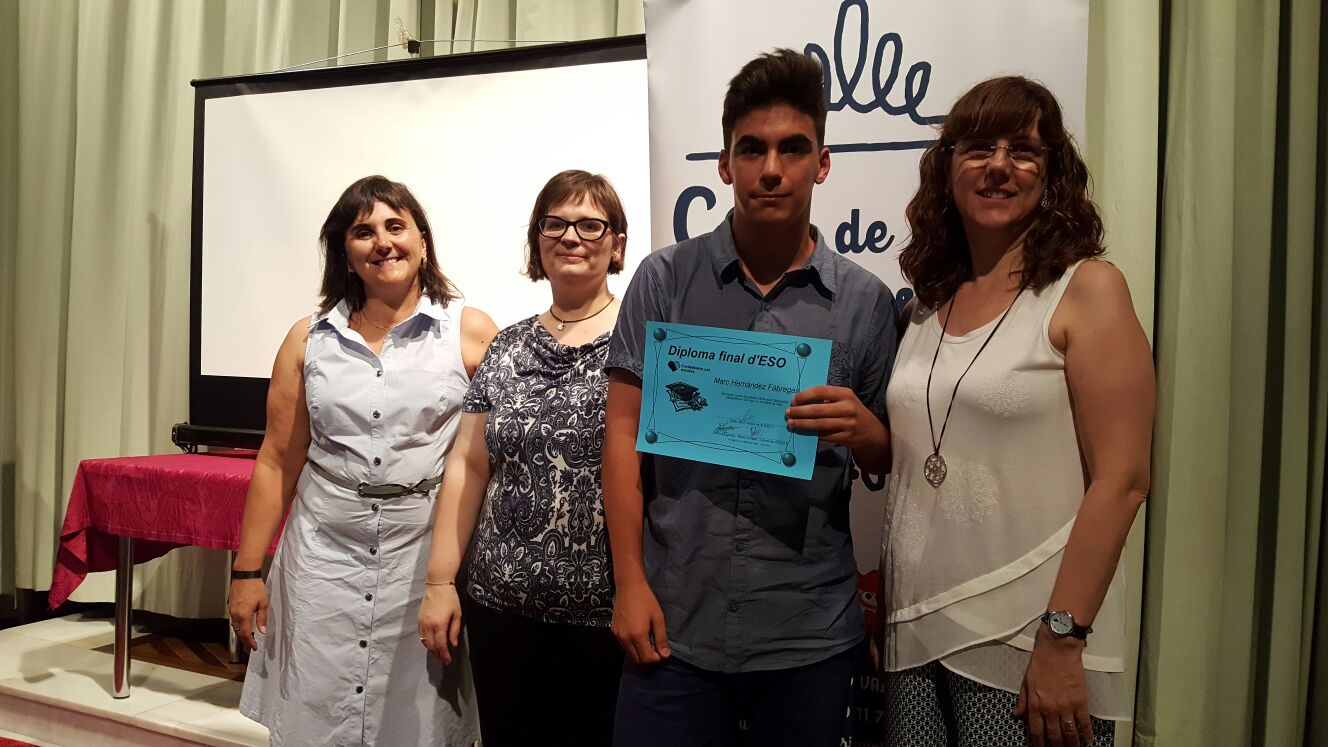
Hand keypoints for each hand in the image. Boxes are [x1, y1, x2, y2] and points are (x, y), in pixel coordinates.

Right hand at [228, 579, 267, 651]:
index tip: (254, 648)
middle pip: (238, 632)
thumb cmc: (255, 587)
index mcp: (243, 615)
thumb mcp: (263, 603)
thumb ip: (262, 618)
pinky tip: (244, 625)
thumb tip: (262, 631)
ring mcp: (232, 610)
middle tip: (252, 645)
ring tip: (249, 637)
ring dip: (241, 633)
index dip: (249, 643)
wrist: (244, 575)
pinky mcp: (231, 606)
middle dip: (245, 640)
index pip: (245, 634)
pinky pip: (234, 619)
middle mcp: (235, 614)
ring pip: (235, 626)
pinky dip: (239, 625)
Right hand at [417, 583, 462, 664]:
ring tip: (439, 653)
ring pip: (425, 643)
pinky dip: (426, 642)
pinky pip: (421, 636)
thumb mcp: (457, 614)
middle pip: (432, 647)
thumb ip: (454, 630)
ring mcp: (422, 623)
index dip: (445, 655)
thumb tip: (453, 644)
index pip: (441, 646)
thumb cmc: (450, 598)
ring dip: (432, 650)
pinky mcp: (419, 620)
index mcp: (439, 625)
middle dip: (438, 655)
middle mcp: (428, 625)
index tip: (448, 661)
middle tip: (444, 659)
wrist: (437, 584)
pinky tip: (431, 643)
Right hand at [610, 578, 669, 664]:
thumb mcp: (658, 618)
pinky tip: (639, 636)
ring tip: (648, 641)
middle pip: (637, 660)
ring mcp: (617, 635)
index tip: (662, 651)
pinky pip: (623, 646)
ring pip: (629, 654)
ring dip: (640, 653)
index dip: (657, 658)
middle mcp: (625, 638)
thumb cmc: (646, 600)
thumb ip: (661, 638)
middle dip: (648, 658)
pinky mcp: (614, 631)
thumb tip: (665, 655)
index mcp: (637, 635)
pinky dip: (632, 647)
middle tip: (656, 647)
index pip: (647, 659)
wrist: (629, 586)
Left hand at [786, 385, 883, 449]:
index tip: (793, 400)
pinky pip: (824, 436)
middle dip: (800, 412)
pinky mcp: (845, 437)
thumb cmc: (852, 411)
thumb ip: (827, 398)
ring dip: (803, 424)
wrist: (871, 431)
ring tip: (791, 423)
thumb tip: (801, 401)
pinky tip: (803, 432)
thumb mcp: (845, 399)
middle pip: (818, 410)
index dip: (805, 396)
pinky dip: (812, 434)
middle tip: (788, 413)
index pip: (821, 391)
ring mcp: (847, 424)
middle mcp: (847, 408)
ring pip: (819, 424)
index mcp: (845, 394)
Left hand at [1014, 626, 1092, 746]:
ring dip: (1071, 745)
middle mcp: (1050, 709)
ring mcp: (1066, 707)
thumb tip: (1017, 715)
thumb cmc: (1040, 663)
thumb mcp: (1025, 682)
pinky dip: (1087, 734)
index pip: (1036, 731)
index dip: (1038, 743)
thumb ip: (1022, 701)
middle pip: (1054, 736)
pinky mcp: (1080, 702)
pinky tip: (1088, 741)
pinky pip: (1084, 723)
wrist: (1057, 650)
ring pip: (1070, 734)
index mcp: (1036, 704)